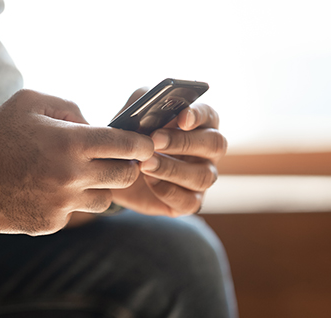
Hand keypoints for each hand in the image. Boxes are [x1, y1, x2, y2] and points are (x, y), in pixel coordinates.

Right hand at [0, 90, 152, 234]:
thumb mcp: (30, 101)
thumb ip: (70, 108)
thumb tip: (95, 125)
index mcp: (72, 142)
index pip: (128, 145)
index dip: (143, 145)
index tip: (144, 146)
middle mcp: (72, 175)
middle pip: (126, 176)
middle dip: (126, 167)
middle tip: (116, 161)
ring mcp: (62, 203)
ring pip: (104, 199)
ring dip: (98, 187)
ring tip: (76, 176)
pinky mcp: (51, 223)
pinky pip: (75, 213)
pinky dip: (68, 202)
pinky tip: (47, 191)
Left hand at [112, 90, 226, 216]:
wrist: (116, 170)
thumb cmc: (131, 136)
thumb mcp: (132, 114)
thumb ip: (142, 104)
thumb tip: (149, 106)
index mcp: (199, 123)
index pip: (209, 115)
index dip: (198, 116)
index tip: (182, 118)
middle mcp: (208, 150)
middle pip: (214, 144)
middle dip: (183, 142)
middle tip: (155, 140)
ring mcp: (202, 176)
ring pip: (203, 176)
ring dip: (172, 169)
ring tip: (145, 164)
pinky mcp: (190, 201)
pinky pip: (190, 202)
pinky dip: (168, 191)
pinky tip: (149, 181)